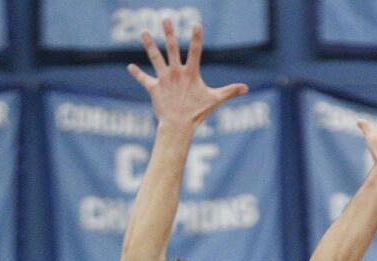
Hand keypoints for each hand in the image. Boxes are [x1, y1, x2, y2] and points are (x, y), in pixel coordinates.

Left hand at [127, 20, 247, 128]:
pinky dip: (137, 74)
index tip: (196, 24)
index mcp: (191, 74)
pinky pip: (144, 79)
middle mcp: (176, 73)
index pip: (195, 51)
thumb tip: (246, 88)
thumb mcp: (216, 100)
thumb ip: (230, 91)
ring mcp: (163, 79)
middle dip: (169, 32)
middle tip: (166, 18)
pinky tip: (130, 67)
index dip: (196, 37)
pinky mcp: (153, 88)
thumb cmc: (198, 113)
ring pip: (155, 58)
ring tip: (144, 32)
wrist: (178, 125)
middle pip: (172, 48)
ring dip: (149, 45)